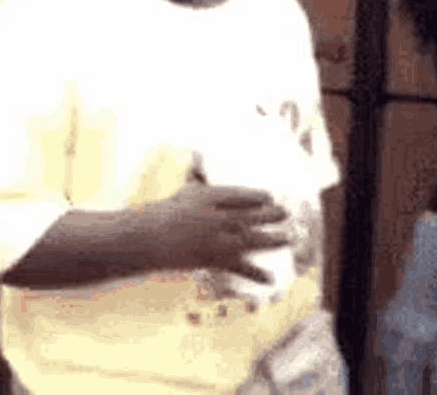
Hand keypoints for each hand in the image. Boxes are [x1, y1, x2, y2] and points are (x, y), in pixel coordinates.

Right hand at [155, 184, 289, 281]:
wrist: (145, 240)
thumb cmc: (166, 212)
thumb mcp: (186, 191)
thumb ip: (199, 177)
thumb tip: (199, 156)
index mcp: (208, 197)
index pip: (240, 195)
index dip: (258, 196)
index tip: (271, 197)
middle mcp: (214, 217)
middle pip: (251, 215)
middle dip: (271, 215)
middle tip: (286, 213)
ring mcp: (214, 240)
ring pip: (251, 239)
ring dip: (273, 240)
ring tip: (290, 238)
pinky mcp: (211, 260)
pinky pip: (237, 267)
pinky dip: (255, 274)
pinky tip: (271, 280)